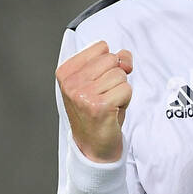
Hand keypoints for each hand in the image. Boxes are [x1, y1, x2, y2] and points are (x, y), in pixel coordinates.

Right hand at [56, 40, 132, 162]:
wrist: (93, 146)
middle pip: (112, 59)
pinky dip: (125, 100)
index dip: (108, 64)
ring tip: (109, 104)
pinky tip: (113, 111)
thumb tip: (125, 59)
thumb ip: (113, 61)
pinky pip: (127, 89)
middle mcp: (71, 83)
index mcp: (66, 72)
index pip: (101, 47)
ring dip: (121, 90)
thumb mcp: (99, 80)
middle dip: (116, 78)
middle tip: (105, 96)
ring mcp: (84, 95)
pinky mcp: (100, 106)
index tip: (98, 83)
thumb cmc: (96, 112)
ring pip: (120, 75)